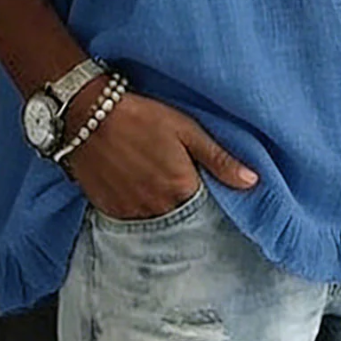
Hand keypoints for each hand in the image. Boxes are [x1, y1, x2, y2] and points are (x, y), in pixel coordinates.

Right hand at [63, 79, 259, 219]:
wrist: (87, 114)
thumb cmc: (141, 116)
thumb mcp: (186, 129)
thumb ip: (219, 158)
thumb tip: (252, 181)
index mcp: (181, 188)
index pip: (206, 213)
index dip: (209, 206)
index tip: (210, 199)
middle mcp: (157, 209)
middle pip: (180, 223)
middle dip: (186, 215)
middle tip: (184, 198)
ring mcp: (130, 213)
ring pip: (155, 225)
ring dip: (162, 217)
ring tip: (160, 196)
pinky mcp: (108, 211)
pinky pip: (131, 224)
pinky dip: (139, 215)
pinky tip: (138, 197)